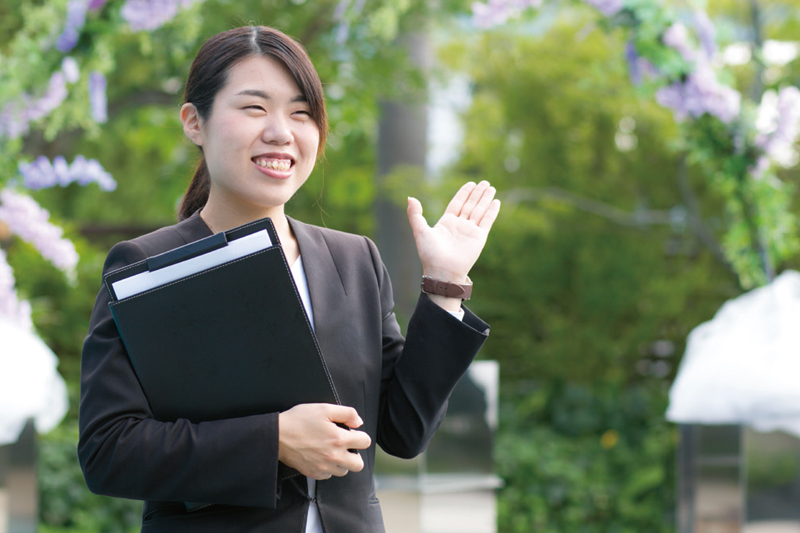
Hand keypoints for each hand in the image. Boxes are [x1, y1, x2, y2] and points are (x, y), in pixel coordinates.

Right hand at [278, 404, 371, 479]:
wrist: (277, 436)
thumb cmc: (298, 420)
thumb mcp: (324, 408)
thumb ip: (347, 413)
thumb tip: (359, 423)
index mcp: (339, 439)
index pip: (365, 442)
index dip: (360, 435)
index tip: (352, 433)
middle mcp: (334, 456)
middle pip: (359, 464)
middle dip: (355, 454)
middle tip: (345, 446)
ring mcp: (324, 467)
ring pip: (344, 470)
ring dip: (342, 462)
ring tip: (331, 450)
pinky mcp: (314, 473)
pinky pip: (329, 475)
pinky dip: (328, 467)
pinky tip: (321, 456)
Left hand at [407, 181, 500, 299]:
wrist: (442, 271)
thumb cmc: (430, 254)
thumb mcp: (420, 231)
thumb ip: (415, 214)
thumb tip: (410, 198)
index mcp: (446, 222)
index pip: (457, 203)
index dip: (464, 193)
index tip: (471, 184)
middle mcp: (459, 225)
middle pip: (470, 205)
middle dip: (477, 193)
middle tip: (485, 182)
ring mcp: (470, 231)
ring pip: (479, 210)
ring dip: (485, 199)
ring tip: (491, 187)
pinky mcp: (479, 237)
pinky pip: (487, 221)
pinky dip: (491, 211)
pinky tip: (496, 202)